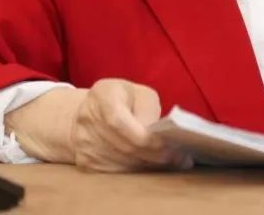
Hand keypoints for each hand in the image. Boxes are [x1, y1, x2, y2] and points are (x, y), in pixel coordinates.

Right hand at [6, 80, 191, 171]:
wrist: (90, 113)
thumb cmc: (123, 99)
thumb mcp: (138, 92)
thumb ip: (148, 108)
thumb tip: (156, 133)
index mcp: (102, 95)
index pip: (118, 121)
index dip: (143, 137)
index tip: (166, 144)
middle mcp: (88, 119)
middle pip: (124, 145)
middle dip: (154, 153)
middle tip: (180, 158)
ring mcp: (84, 143)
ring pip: (122, 161)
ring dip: (149, 164)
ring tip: (173, 161)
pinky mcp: (86, 162)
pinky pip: (117, 171)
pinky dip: (138, 170)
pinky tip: (153, 164)